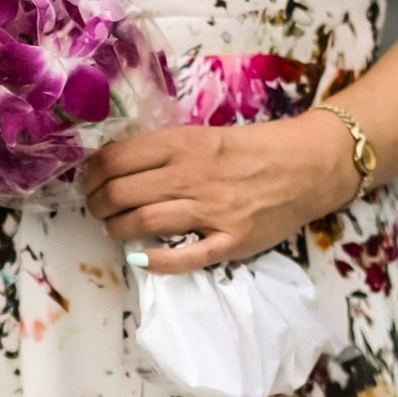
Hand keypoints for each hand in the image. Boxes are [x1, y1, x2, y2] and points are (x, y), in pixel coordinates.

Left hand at [80, 115, 350, 270]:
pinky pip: (183, 257)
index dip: (92, 174)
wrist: (307, 164)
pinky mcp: (231, 240)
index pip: (117, 159)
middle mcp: (192, 175)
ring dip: (117, 230)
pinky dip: (154, 260)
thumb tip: (118, 166)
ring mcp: (212, 210)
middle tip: (98, 209)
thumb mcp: (205, 136)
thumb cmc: (254, 149)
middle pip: (122, 193)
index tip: (90, 182)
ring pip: (142, 223)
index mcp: (184, 144)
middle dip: (98, 205)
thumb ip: (166, 151)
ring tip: (115, 230)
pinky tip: (141, 258)